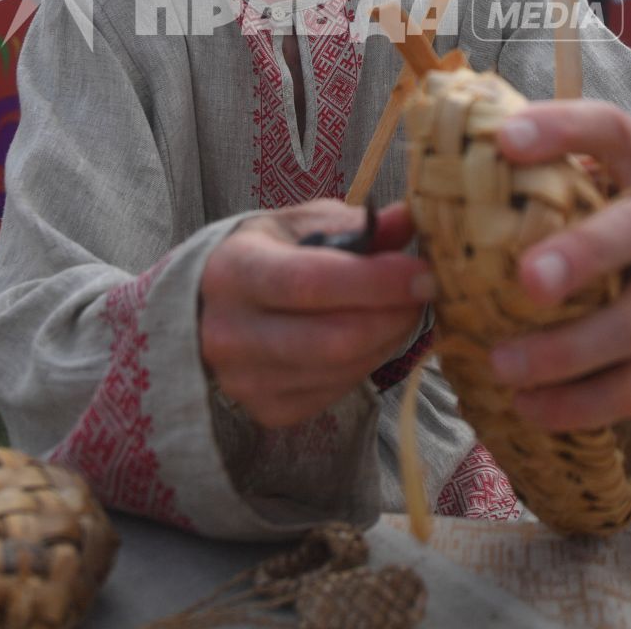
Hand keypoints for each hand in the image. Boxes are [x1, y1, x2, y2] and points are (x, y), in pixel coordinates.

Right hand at [200, 200, 432, 427]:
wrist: (206, 310)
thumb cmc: (263, 256)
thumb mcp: (299, 225)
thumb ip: (354, 225)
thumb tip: (408, 220)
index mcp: (234, 271)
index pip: (310, 282)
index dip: (377, 281)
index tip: (423, 272)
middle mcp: (230, 333)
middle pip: (335, 339)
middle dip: (395, 315)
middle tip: (423, 291)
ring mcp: (246, 380)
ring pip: (343, 369)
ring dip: (388, 339)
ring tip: (400, 309)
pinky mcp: (267, 410)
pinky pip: (337, 391)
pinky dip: (366, 363)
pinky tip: (368, 337)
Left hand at [485, 100, 630, 431]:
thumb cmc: (616, 199)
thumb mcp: (592, 169)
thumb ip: (525, 178)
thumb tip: (414, 205)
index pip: (609, 129)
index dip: (562, 130)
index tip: (504, 139)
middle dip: (584, 256)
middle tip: (526, 282)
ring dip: (571, 351)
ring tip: (504, 365)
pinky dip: (586, 403)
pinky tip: (532, 408)